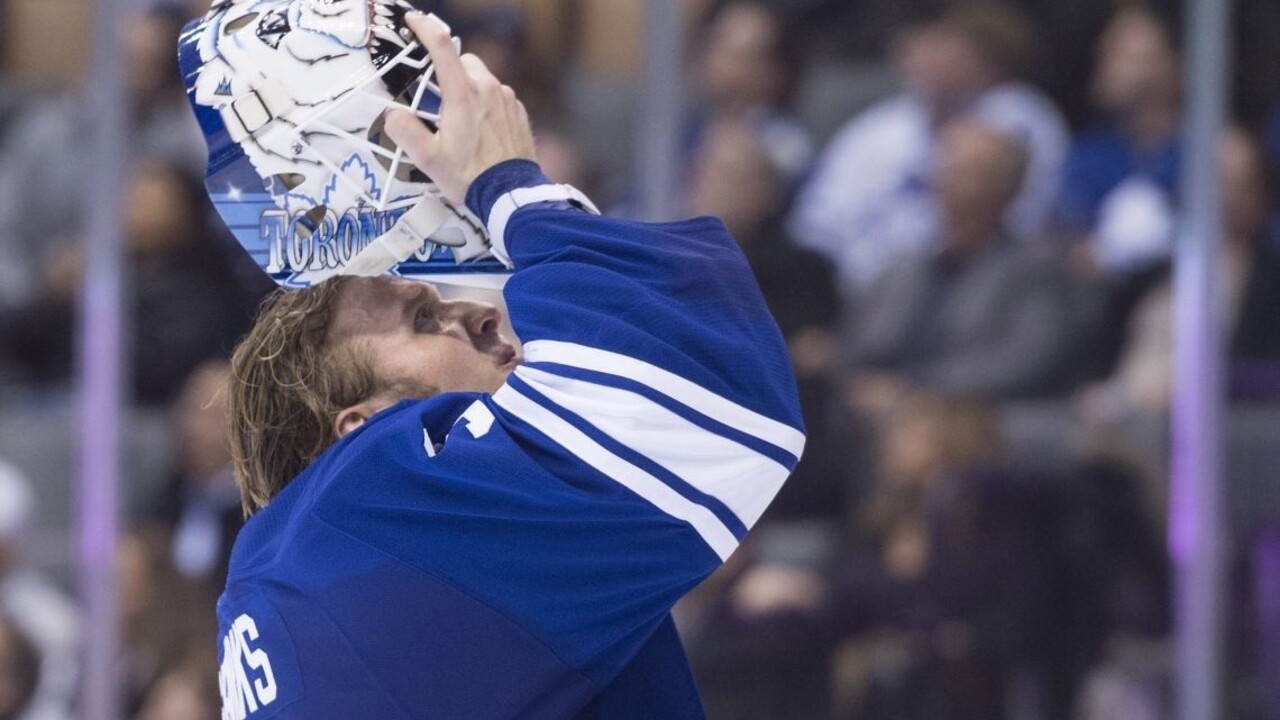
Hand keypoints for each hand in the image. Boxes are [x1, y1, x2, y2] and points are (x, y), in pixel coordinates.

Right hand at [384, 12, 535, 206]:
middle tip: (438, 98)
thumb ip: (405, 132)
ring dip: (469, 88)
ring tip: (461, 121)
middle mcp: (489, 89)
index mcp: (463, 95)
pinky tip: (481, 130)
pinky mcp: (519, 112)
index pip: (442, 47)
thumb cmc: (469, 177)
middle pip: (464, 61)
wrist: (511, 195)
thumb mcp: (429, 159)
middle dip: (449, 71)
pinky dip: (487, 104)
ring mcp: (508, 100)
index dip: (425, 28)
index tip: (413, 20)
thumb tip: (391, 114)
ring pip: (483, 78)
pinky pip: (499, 96)